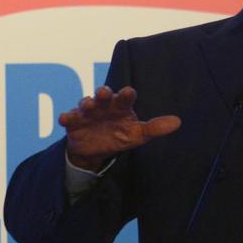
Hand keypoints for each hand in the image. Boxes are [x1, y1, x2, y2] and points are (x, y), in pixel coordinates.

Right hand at [59, 85, 180, 170]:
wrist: (96, 149)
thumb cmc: (119, 135)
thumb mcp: (138, 135)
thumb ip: (155, 128)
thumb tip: (178, 122)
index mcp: (121, 106)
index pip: (125, 97)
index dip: (126, 94)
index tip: (128, 92)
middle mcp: (104, 105)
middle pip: (103, 95)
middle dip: (103, 93)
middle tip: (104, 93)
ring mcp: (88, 112)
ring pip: (86, 103)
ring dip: (86, 103)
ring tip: (88, 105)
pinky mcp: (74, 121)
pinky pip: (69, 117)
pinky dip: (67, 116)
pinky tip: (65, 118)